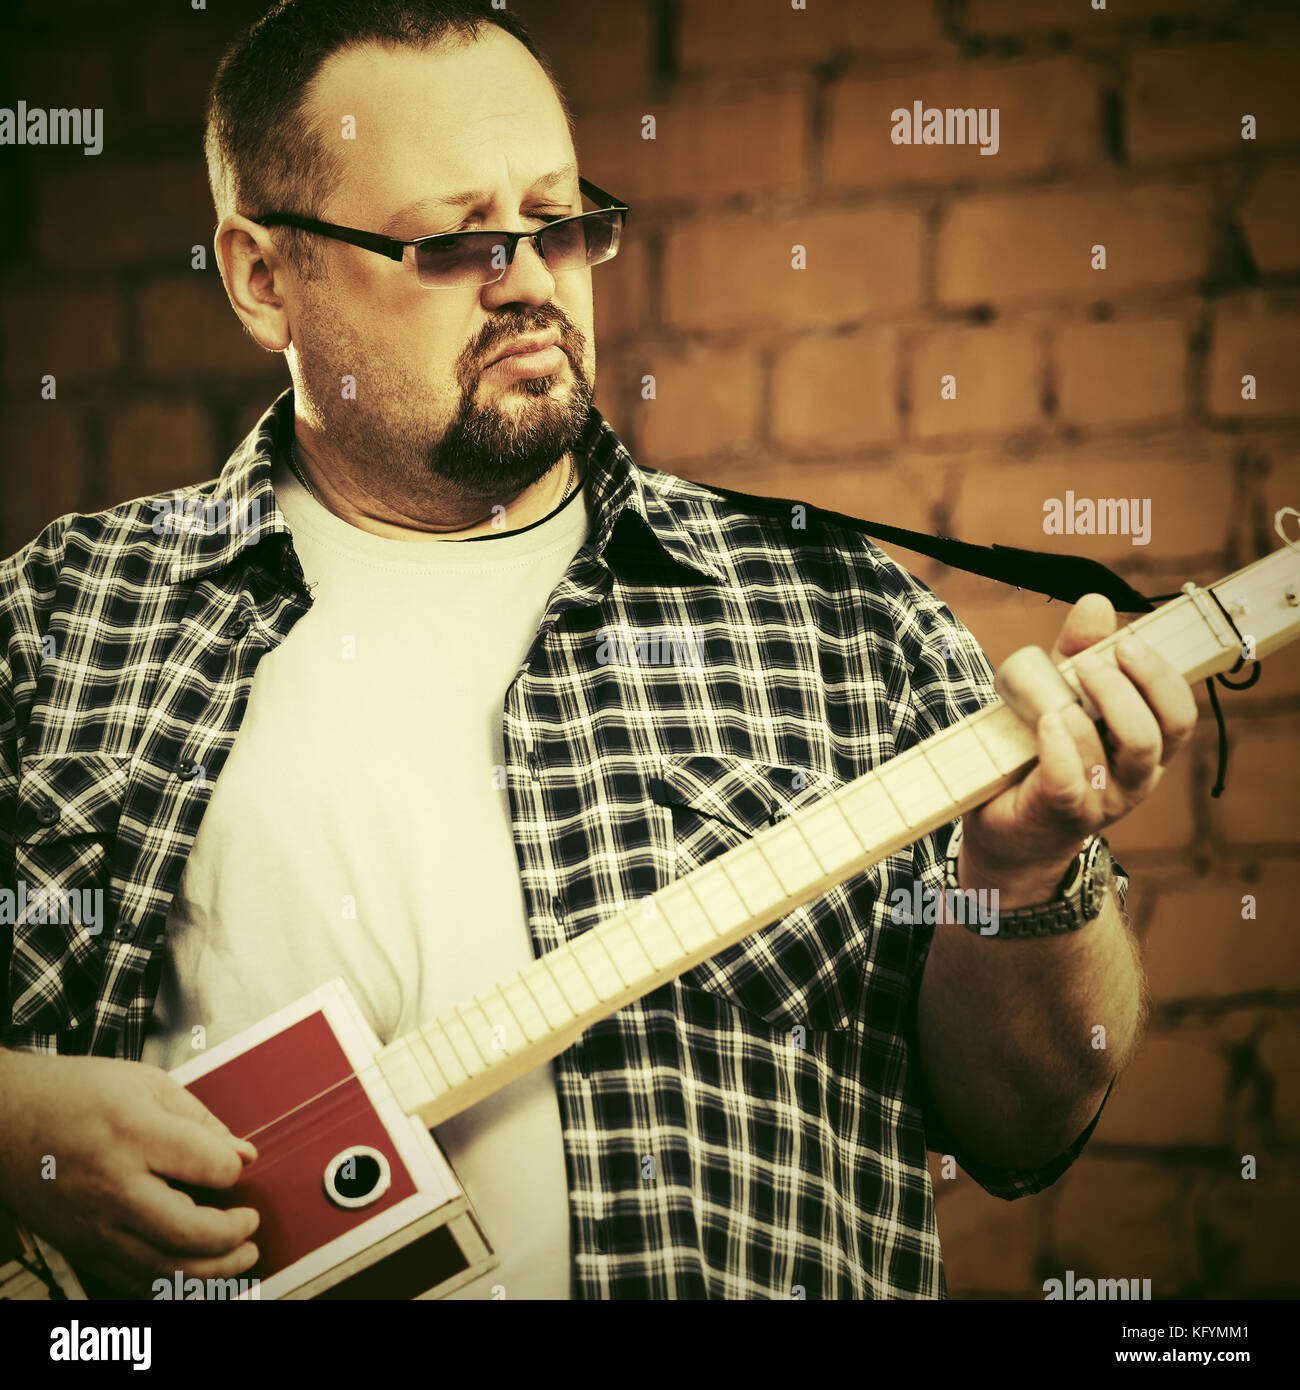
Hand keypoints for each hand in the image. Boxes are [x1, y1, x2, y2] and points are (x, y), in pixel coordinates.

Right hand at [0, 1050, 260, 1296]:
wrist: (7, 1118)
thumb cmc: (75, 1094)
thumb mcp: (148, 1084)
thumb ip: (201, 1121)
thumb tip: (242, 1153)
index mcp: (135, 1135)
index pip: (209, 1167)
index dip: (235, 1168)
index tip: (238, 1165)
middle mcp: (113, 1187)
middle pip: (188, 1232)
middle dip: (232, 1234)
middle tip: (251, 1225)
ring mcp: (92, 1224)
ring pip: (161, 1268)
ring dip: (211, 1271)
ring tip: (240, 1258)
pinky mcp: (78, 1246)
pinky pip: (130, 1280)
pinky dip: (168, 1283)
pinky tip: (192, 1271)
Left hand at [960, 593, 1197, 905]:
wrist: (1004, 829)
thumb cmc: (1038, 756)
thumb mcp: (1059, 696)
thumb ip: (1078, 652)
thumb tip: (1097, 601)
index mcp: (1145, 750)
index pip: (1179, 713)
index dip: (1161, 676)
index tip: (1127, 643)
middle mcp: (1134, 779)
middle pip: (1157, 732)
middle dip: (1125, 687)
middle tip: (1087, 662)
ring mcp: (1101, 802)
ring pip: (1121, 754)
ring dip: (1091, 710)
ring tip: (1059, 688)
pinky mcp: (1060, 814)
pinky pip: (1071, 780)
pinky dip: (1062, 746)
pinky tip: (1047, 722)